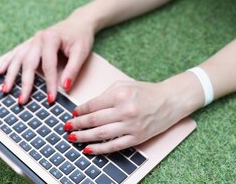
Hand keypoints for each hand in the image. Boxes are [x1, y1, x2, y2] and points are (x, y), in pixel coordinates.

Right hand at [0, 16, 94, 104]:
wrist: (79, 22)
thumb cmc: (81, 37)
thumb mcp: (81, 52)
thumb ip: (73, 69)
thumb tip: (65, 87)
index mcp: (51, 38)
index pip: (48, 65)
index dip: (49, 83)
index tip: (50, 99)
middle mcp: (38, 38)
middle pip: (29, 63)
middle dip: (25, 83)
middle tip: (22, 100)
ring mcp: (32, 40)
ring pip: (18, 58)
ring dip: (11, 74)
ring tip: (5, 89)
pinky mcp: (30, 43)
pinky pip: (16, 53)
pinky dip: (7, 62)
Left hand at [64, 79, 191, 154]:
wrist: (169, 101)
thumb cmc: (146, 92)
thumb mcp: (124, 86)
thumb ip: (106, 95)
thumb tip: (87, 108)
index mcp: (120, 94)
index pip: (94, 104)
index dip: (80, 111)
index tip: (73, 114)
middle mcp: (125, 110)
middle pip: (95, 120)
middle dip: (78, 124)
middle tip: (66, 127)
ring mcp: (131, 125)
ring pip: (102, 134)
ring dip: (84, 137)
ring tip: (72, 138)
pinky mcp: (137, 137)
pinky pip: (114, 145)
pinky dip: (100, 149)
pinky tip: (89, 149)